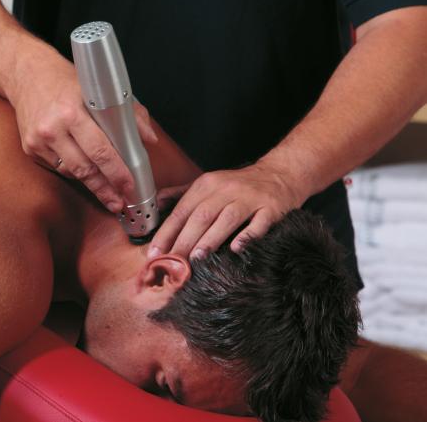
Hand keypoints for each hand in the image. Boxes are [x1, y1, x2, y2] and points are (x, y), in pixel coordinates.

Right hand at [9, 52, 156, 212]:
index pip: (100, 151)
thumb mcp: (99, 88)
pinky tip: (84, 169)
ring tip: (107, 191)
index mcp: (72, 112)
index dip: (117, 173)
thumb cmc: (66, 80)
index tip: (128, 187)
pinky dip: (73, 169)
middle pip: (85, 170)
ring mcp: (38, 141)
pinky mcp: (30, 148)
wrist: (26, 73)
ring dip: (91, 182)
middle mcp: (53, 129)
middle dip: (105, 189)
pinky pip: (58, 167)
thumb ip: (129, 113)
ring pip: (71, 172)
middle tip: (119, 202)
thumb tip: (148, 138)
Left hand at [148, 163, 304, 259]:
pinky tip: (237, 248)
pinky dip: (248, 236)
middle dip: (184, 240)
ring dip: (211, 238)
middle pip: (202, 215)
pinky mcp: (272, 208)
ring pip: (227, 218)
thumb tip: (156, 203)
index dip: (167, 232)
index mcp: (207, 185)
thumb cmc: (239, 184)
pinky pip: (260, 223)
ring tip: (197, 257)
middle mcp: (227, 189)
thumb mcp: (208, 183)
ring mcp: (250, 198)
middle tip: (173, 262)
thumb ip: (181, 194)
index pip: (182, 210)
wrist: (281, 173)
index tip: (155, 252)